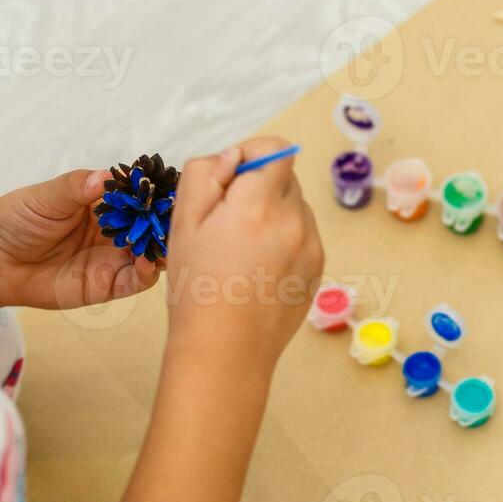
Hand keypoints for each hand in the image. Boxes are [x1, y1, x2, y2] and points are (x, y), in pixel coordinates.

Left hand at [0, 169, 162, 311]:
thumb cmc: (16, 219)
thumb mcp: (47, 196)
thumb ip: (78, 187)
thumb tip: (106, 176)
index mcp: (105, 204)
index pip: (142, 198)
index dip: (159, 195)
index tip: (174, 192)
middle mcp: (115, 231)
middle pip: (154, 228)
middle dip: (168, 225)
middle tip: (180, 221)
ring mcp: (113, 259)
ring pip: (152, 256)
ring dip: (164, 250)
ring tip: (166, 243)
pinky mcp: (106, 285)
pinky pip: (135, 281)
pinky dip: (148, 273)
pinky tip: (148, 262)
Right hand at [162, 136, 323, 371]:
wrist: (225, 352)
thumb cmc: (197, 289)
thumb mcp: (183, 222)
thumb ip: (207, 174)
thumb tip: (234, 156)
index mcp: (260, 205)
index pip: (275, 149)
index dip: (249, 155)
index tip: (229, 180)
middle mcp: (295, 221)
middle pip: (284, 177)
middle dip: (257, 186)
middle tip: (226, 221)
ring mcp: (312, 246)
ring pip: (295, 206)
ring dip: (271, 213)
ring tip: (241, 250)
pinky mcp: (318, 268)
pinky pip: (303, 235)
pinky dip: (283, 239)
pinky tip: (257, 267)